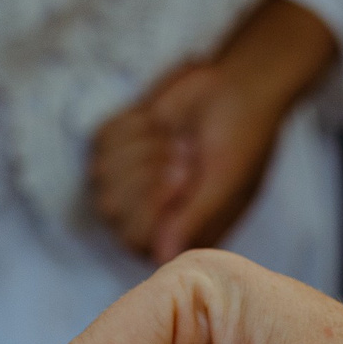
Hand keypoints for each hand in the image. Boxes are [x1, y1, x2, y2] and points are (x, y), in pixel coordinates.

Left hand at [89, 0, 336, 263]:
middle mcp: (151, 212)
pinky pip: (102, 141)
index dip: (150, 204)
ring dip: (142, 146)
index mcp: (181, 231)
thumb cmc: (240, 136)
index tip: (183, 174)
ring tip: (175, 138)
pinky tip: (158, 122)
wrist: (237, 85)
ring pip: (101, 174)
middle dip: (148, 172)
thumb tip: (162, 258)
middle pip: (110, 208)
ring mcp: (131, 179)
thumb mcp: (224, 180)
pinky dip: (132, 125)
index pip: (134, 239)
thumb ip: (193, 219)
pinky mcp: (120, 145)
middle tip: (183, 152)